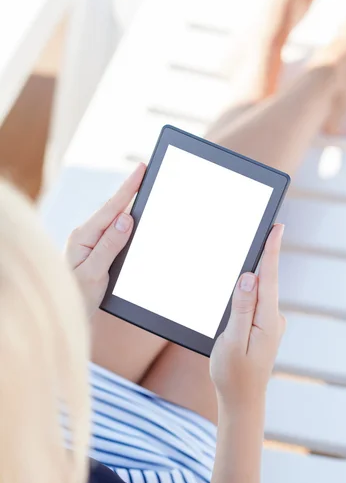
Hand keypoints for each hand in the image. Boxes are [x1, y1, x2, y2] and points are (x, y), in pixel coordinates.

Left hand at [66, 163, 145, 316]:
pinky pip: (112, 231)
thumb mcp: (94, 273)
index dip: (128, 187)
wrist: (62, 312)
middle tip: (146, 172)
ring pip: (113, 219)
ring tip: (141, 188)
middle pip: (113, 208)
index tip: (141, 169)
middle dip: (130, 190)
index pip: (111, 207)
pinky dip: (124, 223)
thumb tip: (125, 219)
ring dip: (128, 204)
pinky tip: (130, 218)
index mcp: (83, 236)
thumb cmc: (76, 296)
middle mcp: (85, 235)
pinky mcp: (94, 250)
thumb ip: (109, 245)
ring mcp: (89, 242)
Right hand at [210, 224, 285, 410]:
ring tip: (246, 251)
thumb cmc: (233, 374)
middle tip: (260, 229)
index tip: (276, 227)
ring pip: (260, 292)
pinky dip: (248, 291)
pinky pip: (255, 302)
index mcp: (267, 321)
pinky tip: (239, 286)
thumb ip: (241, 309)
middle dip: (262, 256)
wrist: (242, 401)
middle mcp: (273, 319)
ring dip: (253, 274)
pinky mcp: (262, 328)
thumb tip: (249, 278)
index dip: (271, 251)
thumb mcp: (232, 341)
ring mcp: (270, 324)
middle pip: (266, 281)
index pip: (270, 278)